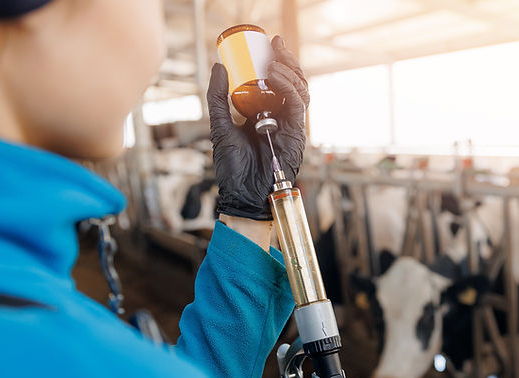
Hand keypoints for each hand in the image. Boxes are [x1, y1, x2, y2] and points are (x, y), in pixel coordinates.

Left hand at [207, 35, 308, 219]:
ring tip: (274, 62)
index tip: (269, 43)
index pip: (277, 82)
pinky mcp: (297, 134)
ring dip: (290, 72)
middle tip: (276, 46)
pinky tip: (276, 78)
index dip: (278, 61)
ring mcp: (290, 125)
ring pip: (300, 90)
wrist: (242, 192)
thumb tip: (219, 66)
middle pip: (293, 82)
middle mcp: (280, 117)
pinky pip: (298, 105)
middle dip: (288, 61)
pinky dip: (290, 89)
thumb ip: (218, 98)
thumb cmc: (232, 166)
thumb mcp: (220, 126)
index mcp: (264, 113)